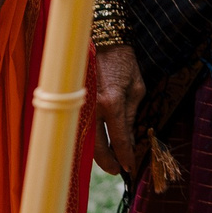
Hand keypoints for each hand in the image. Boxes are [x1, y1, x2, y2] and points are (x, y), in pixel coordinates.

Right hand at [93, 43, 145, 174]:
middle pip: (98, 148)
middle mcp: (93, 108)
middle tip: (117, 170)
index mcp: (112, 103)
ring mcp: (81, 107)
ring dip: (97, 155)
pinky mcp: (74, 104)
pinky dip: (88, 142)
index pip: (120, 140)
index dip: (126, 157)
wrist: (102, 42)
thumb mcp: (137, 88)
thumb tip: (131, 140)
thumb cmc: (123, 63)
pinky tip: (97, 146)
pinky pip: (80, 130)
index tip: (130, 168)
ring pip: (86, 142)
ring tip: (109, 162)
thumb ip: (132, 116)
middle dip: (108, 163)